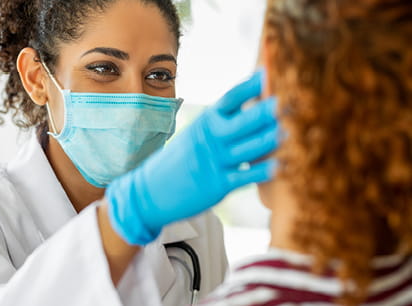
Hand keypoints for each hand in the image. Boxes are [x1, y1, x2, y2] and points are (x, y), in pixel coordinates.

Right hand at [106, 70, 278, 244]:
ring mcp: (214, 162)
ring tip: (293, 131)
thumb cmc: (178, 160)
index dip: (250, 86)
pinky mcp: (217, 185)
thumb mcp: (194, 134)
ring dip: (271, 139)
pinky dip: (263, 171)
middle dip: (266, 112)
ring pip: (248, 148)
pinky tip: (281, 166)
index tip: (268, 74)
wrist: (151, 191)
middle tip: (290, 101)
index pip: (230, 99)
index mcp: (205, 122)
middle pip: (243, 122)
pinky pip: (245, 177)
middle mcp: (210, 139)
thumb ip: (219, 123)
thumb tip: (248, 108)